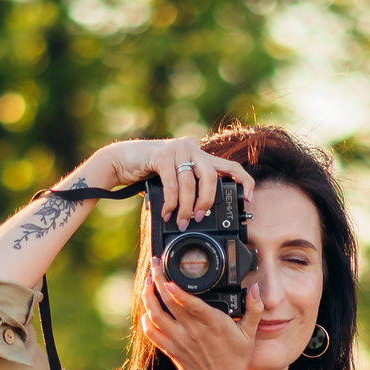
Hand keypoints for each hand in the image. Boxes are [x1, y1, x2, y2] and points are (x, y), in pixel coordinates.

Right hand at [99, 135, 255, 227]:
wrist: (119, 162)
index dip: (244, 182)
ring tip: (180, 221)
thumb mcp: (175, 181)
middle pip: (211, 178)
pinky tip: (167, 212)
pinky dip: (171, 202)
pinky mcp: (162, 154)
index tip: (250, 199)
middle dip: (206, 202)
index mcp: (200, 155)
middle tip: (199, 218)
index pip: (230, 167)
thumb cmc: (148, 174)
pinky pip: (173, 184)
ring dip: (185, 207)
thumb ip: (190, 188)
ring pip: (190, 184)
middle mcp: (192, 148)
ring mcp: (178, 149)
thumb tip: (202, 213)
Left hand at [141, 268, 263, 369]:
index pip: (190, 303)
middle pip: (168, 303)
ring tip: (148, 282)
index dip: (176, 290)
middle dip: (158, 280)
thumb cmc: (236, 359)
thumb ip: (254, 309)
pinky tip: (147, 309)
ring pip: (155, 316)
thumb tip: (256, 289)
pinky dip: (146, 320)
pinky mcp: (171, 351)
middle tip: (154, 264)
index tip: (167, 276)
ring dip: (148, 297)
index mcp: (212, 324)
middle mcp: (192, 332)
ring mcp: (179, 341)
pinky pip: (152, 333)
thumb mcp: (250, 333)